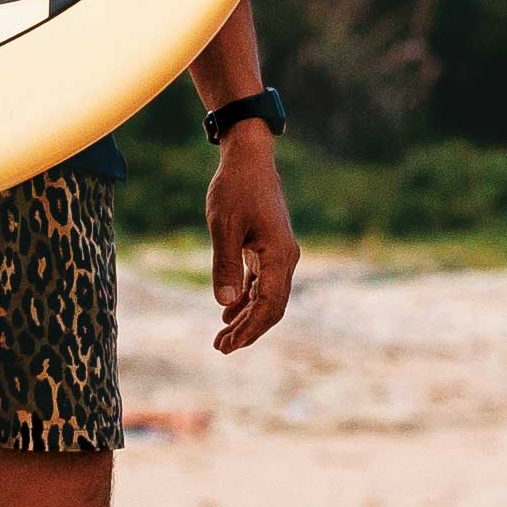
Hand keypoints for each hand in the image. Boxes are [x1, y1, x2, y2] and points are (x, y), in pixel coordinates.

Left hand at [203, 123, 297, 353]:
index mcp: (279, 255)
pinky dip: (247, 299)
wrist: (249, 158)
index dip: (249, 329)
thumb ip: (225, 265)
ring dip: (246, 317)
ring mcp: (279, 254)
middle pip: (272, 307)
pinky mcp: (269, 248)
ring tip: (222, 337)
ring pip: (267, 297)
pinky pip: (262, 282)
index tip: (227, 345)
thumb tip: (224, 304)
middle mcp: (286, 258)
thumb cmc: (235, 189)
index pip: (269, 305)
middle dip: (248, 330)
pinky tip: (229, 311)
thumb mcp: (223, 227)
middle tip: (221, 348)